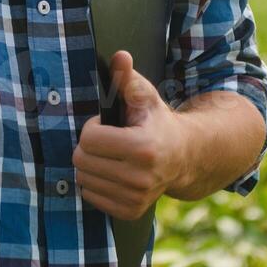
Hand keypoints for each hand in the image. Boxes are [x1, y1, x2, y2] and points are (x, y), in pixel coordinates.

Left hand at [73, 50, 190, 220]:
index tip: (106, 125)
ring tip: (111, 156)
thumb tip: (120, 55)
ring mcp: (136, 197)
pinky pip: (90, 197)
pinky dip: (95, 183)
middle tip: (108, 141)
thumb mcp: (145, 96)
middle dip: (88, 147)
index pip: (88, 140)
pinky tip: (113, 172)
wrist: (184, 156)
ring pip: (83, 180)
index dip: (92, 128)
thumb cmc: (157, 122)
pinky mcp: (130, 211)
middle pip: (82, 161)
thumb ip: (127, 78)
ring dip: (91, 165)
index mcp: (142, 147)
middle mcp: (140, 177)